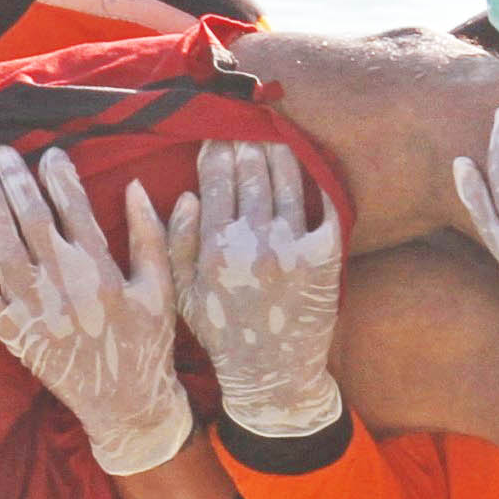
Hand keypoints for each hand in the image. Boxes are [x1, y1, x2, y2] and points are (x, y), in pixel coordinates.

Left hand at [0, 143, 195, 477]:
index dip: (58, 176)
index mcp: (100, 267)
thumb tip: (134, 185)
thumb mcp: (162, 287)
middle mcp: (63, 283)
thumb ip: (150, 235)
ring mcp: (34, 309)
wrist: (126, 403)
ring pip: (3, 250)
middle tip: (2, 154)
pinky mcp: (16, 335)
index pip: (73, 206)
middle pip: (32, 219)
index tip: (48, 153)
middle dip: (16, 181)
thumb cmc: (148, 342)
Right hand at [163, 137, 345, 438]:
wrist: (272, 374)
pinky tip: (311, 162)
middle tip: (248, 124)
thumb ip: (173, 241)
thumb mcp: (180, 292)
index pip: (214, 180)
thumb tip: (183, 193)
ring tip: (276, 135)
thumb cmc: (220, 332)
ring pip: (286, 178)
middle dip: (247, 142)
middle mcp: (251, 241)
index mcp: (212, 248)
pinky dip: (317, 177)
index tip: (218, 134)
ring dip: (280, 150)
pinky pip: (323, 202)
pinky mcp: (324, 255)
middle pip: (251, 171)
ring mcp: (291, 246)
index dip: (217, 150)